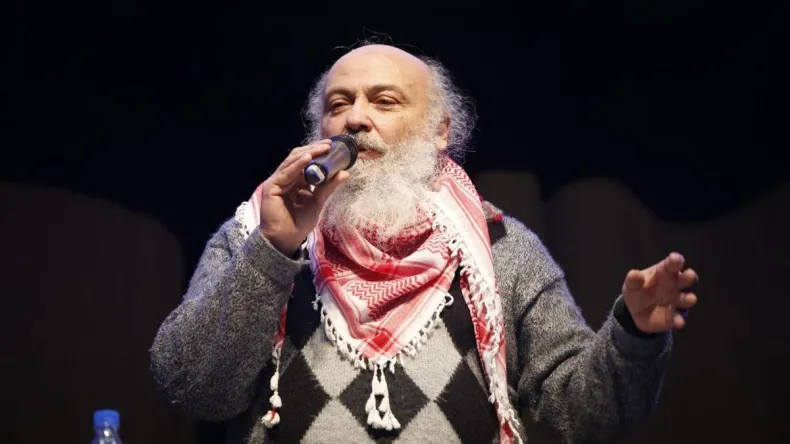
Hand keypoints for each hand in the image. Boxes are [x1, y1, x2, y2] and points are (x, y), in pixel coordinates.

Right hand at [258, 140, 349, 255]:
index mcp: (296, 180)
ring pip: (292, 161)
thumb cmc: (299, 223)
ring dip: (308, 153)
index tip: (333, 147)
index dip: (318, 153)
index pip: (306, 161)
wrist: (286, 239)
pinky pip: (285, 172)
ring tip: (323, 148)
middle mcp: (286, 178)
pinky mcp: (271, 187)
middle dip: (314, 149)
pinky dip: (297, 165)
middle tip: (329, 144)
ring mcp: (277, 181)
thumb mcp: (318, 202)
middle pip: (299, 157)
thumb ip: (328, 187)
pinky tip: (308, 159)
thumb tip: (345, 173)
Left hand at [622, 252, 698, 332]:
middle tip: (689, 275)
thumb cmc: (638, 291)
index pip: (673, 264)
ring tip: (687, 299)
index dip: (676, 260)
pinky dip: (679, 320)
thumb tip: (633, 274)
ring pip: (688, 298)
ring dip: (689, 298)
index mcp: (665, 273)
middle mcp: (675, 285)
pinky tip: (678, 322)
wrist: (636, 313)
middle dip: (689, 276)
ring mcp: (677, 301)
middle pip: (687, 278)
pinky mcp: (675, 317)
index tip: (676, 259)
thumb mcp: (631, 285)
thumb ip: (633, 280)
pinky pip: (680, 318)